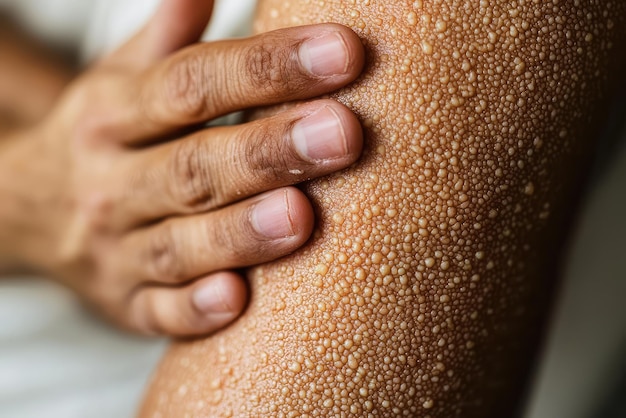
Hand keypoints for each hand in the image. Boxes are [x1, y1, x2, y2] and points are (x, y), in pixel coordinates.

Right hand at [0, 0, 363, 335]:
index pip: (192, 84)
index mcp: (111, 115)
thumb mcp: (121, 82)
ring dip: (240, 233)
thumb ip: (169, 39)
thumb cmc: (105, 140)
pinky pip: (160, 313)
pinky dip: (195, 310)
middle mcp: (109, 183)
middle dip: (267, 151)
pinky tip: (236, 300)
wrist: (28, 213)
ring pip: (180, 243)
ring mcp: (116, 251)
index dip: (267, 68)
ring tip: (301, 215)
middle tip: (341, 134)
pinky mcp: (127, 304)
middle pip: (193, 165)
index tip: (342, 53)